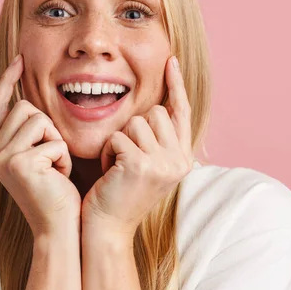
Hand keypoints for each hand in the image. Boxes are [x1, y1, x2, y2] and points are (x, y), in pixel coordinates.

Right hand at [0, 54, 80, 238]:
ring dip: (56, 142)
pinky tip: (58, 178)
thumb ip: (30, 133)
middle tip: (52, 160)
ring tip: (55, 169)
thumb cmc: (56, 192)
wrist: (59, 228)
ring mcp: (2, 157)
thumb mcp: (40, 158)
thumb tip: (32, 100)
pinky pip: (52, 140)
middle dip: (48, 129)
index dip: (9, 81)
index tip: (20, 60)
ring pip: (38, 118)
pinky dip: (63, 158)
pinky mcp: (19, 163)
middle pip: (25, 107)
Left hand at [81, 56, 193, 239]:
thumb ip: (157, 139)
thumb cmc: (120, 194)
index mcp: (183, 159)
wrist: (108, 229)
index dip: (176, 85)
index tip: (170, 60)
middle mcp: (180, 160)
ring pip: (135, 121)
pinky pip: (117, 137)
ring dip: (119, 141)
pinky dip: (107, 152)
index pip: (182, 112)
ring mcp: (163, 163)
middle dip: (132, 128)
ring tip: (117, 166)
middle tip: (125, 156)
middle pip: (155, 112)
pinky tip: (109, 173)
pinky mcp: (141, 165)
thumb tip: (156, 104)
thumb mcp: (146, 165)